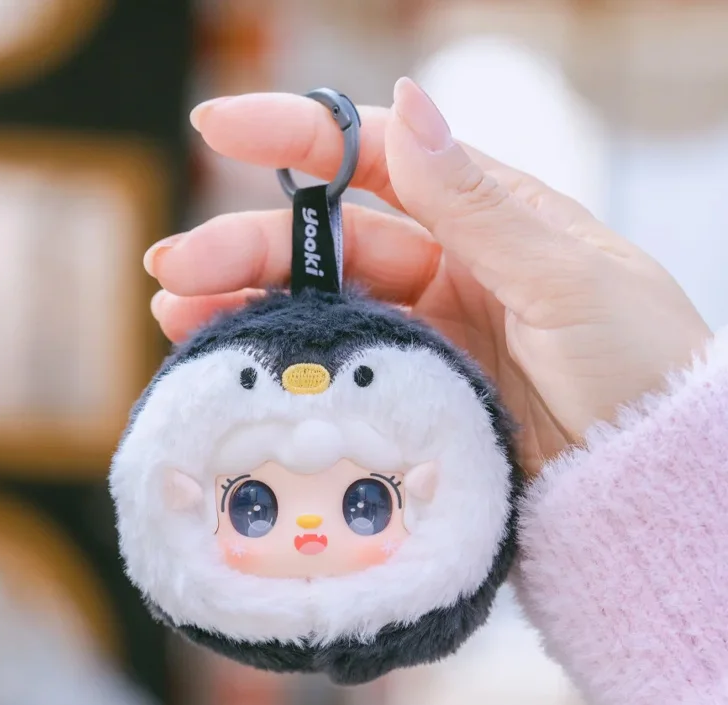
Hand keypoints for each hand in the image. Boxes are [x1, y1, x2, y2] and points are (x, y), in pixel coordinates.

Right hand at [145, 78, 710, 473]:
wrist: (652, 478)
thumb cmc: (641, 367)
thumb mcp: (569, 277)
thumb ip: (481, 205)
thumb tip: (412, 104)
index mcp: (485, 221)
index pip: (379, 161)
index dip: (297, 137)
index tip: (219, 126)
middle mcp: (446, 274)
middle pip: (327, 245)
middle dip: (246, 248)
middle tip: (174, 267)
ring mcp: (425, 341)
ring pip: (320, 312)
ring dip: (248, 310)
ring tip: (179, 318)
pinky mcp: (414, 402)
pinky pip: (339, 376)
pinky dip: (288, 371)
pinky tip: (241, 372)